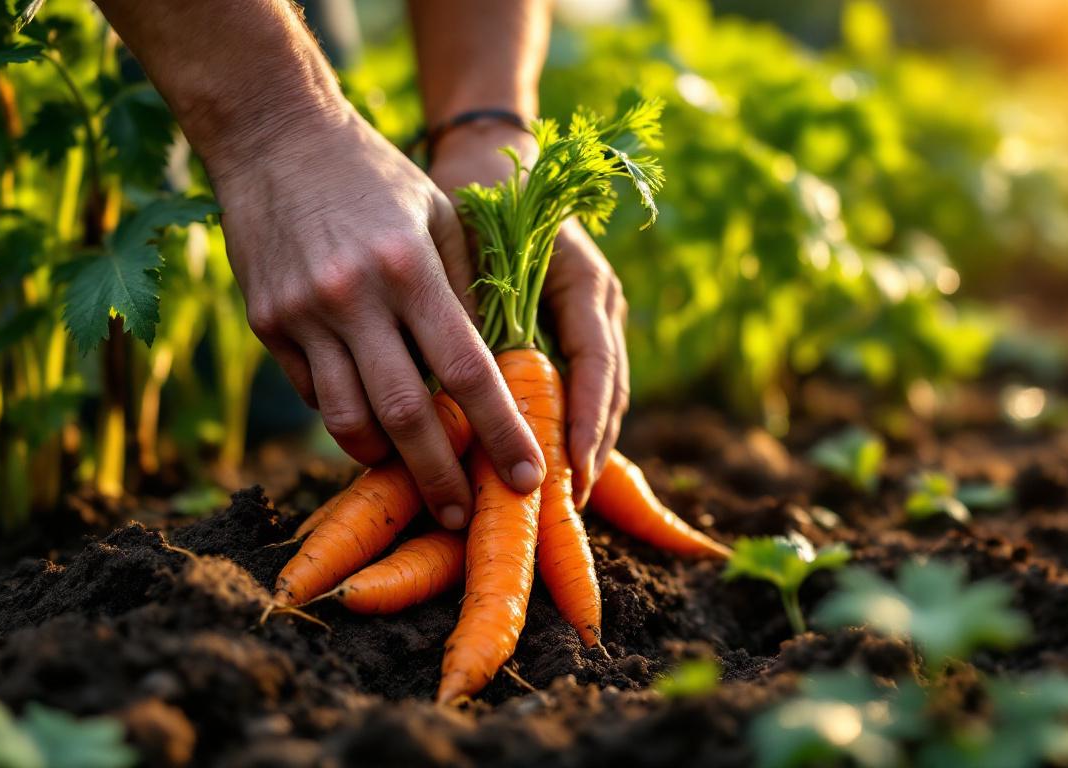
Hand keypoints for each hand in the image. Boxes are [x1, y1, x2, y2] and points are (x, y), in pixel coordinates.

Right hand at [208, 104, 544, 527]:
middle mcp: (353, 297)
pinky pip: (313, 394)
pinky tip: (370, 420)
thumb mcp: (437, 215)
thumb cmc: (374, 174)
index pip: (468, 371)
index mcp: (409, 268)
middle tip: (463, 514)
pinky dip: (346, 417)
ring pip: (347, 421)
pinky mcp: (265, 324)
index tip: (529, 476)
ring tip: (413, 471)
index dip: (501, 433)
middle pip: (406, 415)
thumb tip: (486, 373)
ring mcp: (301, 315)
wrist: (273, 137)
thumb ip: (462, 292)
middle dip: (441, 476)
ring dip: (385, 459)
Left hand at [429, 122, 629, 507]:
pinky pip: (582, 384)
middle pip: (610, 389)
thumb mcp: (475, 256)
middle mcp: (600, 302)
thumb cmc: (478, 199)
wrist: (488, 160)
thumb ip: (479, 320)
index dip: (586, 423)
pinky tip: (548, 460)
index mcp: (586, 280)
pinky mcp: (576, 326)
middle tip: (567, 505)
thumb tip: (457, 396)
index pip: (596, 365)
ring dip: (583, 444)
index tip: (571, 472)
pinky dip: (568, 423)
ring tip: (561, 497)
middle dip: (591, 448)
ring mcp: (595, 315)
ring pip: (602, 393)